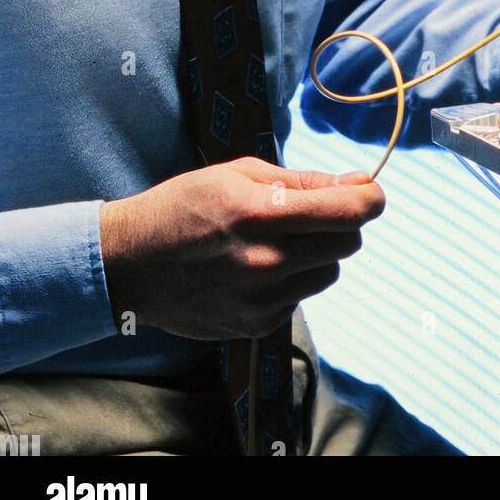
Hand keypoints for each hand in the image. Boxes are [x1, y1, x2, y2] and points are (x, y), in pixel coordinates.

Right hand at [100, 158, 384, 340]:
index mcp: (263, 214)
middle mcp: (267, 261)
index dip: (369, 199)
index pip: (349, 213)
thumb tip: (354, 183)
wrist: (130, 263)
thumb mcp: (237, 174)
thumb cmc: (184, 206)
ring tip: (277, 241)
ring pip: (328, 273)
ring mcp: (262, 299)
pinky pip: (300, 298)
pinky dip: (291, 281)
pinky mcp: (256, 325)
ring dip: (317, 254)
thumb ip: (301, 181)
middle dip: (341, 223)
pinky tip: (255, 269)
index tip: (368, 192)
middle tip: (312, 213)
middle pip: (348, 243)